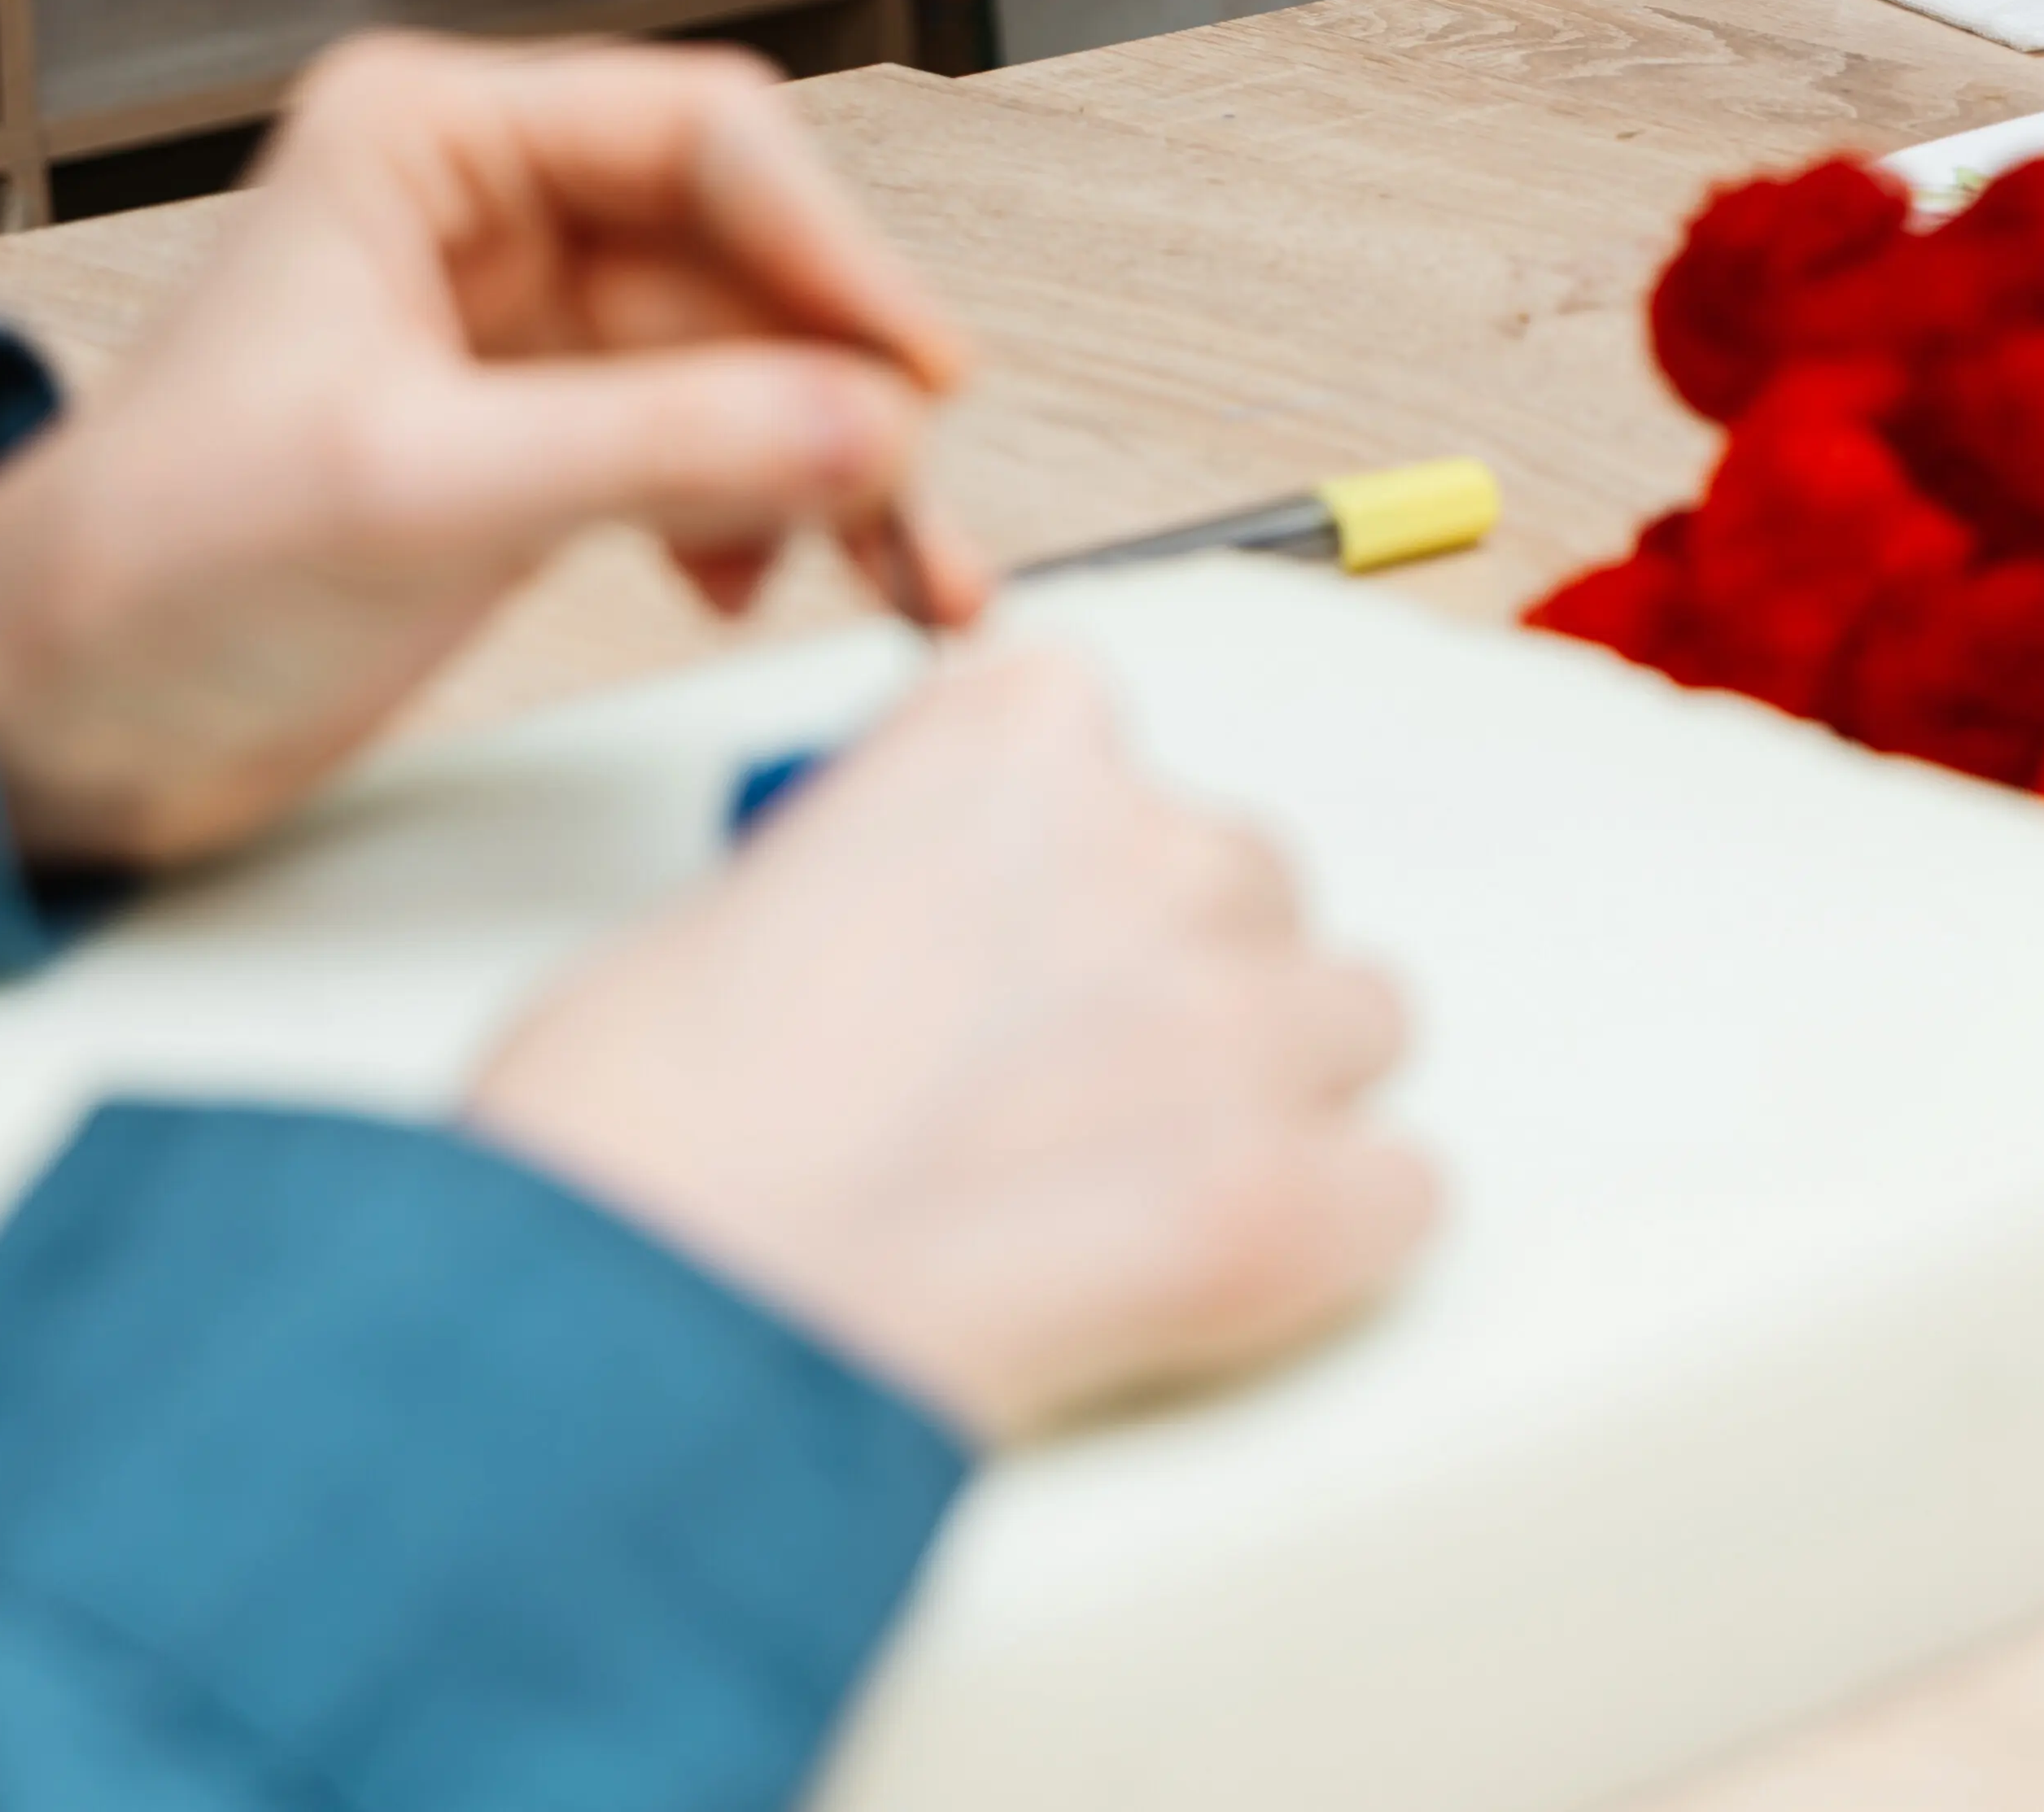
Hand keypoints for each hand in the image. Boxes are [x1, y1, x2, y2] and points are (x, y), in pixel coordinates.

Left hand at [0, 35, 995, 867]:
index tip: (911, 372)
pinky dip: (780, 518)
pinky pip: (728, 448)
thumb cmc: (137, 572)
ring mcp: (529, 333)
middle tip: (905, 498)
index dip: (832, 250)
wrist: (41, 724)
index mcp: (426, 143)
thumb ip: (654, 450)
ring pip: (763, 363)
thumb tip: (863, 427)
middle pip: (757, 257)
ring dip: (839, 467)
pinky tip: (765, 580)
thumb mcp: (410, 492)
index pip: (706, 140)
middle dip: (845, 382)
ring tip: (898, 573)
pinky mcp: (552, 442)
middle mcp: (490, 215)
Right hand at [467, 641, 1436, 1438]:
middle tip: (1061, 1091)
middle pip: (1249, 884)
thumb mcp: (724, 916)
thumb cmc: (645, 1138)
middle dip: (1175, 976)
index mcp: (1012, 745)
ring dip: (1274, 1094)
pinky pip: (1398, 1191)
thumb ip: (874, 884)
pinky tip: (1209, 1287)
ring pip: (1354, 1021)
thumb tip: (903, 957)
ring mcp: (1243, 1017)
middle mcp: (1158, 848)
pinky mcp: (1297, 1192)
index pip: (1105, 734)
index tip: (1018, 914)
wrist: (659, 1309)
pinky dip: (1326, 1240)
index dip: (1062, 849)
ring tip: (1134, 1194)